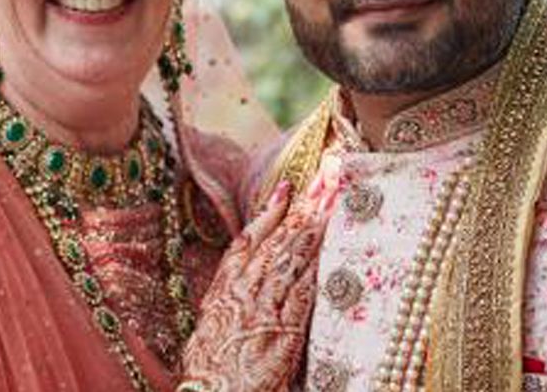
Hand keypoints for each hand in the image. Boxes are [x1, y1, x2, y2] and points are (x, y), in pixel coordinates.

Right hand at [180, 173, 338, 390]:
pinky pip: (304, 287)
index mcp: (223, 290)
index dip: (268, 212)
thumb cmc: (210, 371)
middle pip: (279, 238)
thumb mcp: (212, 329)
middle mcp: (243, 291)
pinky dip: (318, 263)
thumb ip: (231, 305)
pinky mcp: (285, 327)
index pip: (248, 240)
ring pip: (294, 255)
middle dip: (305, 205)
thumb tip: (242, 293)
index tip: (286, 189)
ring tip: (336, 197)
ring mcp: (264, 306)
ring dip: (317, 224)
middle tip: (327, 175)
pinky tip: (333, 243)